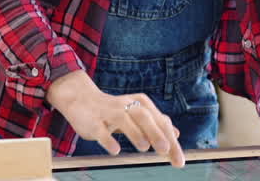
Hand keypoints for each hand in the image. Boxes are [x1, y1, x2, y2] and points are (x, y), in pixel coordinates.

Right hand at [47, 71, 183, 165]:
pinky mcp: (93, 121)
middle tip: (165, 150)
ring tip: (144, 148)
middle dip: (155, 133)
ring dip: (134, 133)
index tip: (178, 161)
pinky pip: (101, 130)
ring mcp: (108, 112)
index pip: (160, 121)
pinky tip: (115, 150)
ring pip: (123, 119)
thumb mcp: (135, 114)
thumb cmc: (112, 111)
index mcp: (140, 104)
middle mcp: (126, 105)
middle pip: (144, 116)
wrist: (80, 99)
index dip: (171, 141)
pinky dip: (108, 140)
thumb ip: (154, 124)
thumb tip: (175, 133)